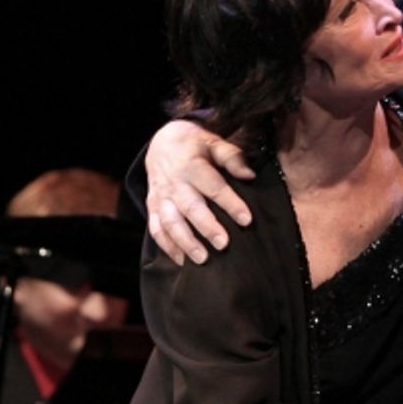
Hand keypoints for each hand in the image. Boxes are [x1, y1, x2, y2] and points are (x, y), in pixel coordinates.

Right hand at [145, 120, 255, 264]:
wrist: (161, 143)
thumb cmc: (195, 146)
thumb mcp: (214, 142)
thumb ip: (232, 157)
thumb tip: (249, 175)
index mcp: (191, 165)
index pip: (213, 186)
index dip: (230, 203)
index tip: (246, 219)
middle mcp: (174, 183)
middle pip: (190, 207)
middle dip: (206, 227)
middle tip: (224, 244)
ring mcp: (161, 197)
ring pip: (170, 222)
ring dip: (185, 242)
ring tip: (203, 259)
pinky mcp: (153, 207)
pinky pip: (156, 229)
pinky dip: (168, 247)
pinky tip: (182, 261)